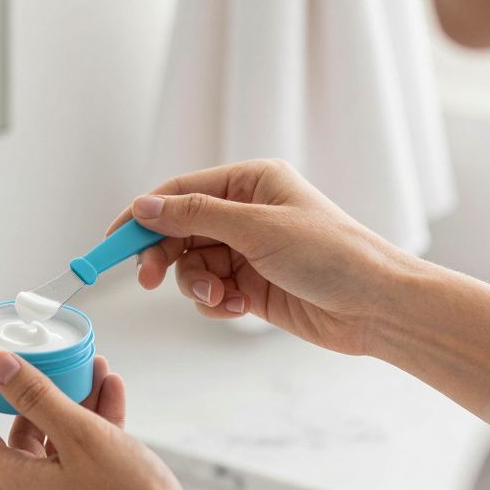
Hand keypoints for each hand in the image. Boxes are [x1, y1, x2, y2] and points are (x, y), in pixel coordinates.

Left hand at [0, 353, 268, 489]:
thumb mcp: (80, 434)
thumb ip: (35, 395)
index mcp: (13, 486)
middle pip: (18, 438)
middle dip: (38, 394)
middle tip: (49, 362)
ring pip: (53, 449)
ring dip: (72, 408)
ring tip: (97, 372)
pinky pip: (76, 467)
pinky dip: (90, 434)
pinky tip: (112, 398)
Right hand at [107, 159, 412, 355]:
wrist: (376, 306)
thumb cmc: (331, 255)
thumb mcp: (257, 228)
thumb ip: (196, 216)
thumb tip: (144, 205)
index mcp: (250, 182)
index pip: (179, 191)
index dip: (142, 215)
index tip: (112, 241)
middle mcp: (246, 213)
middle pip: (178, 230)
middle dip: (165, 256)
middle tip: (149, 279)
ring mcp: (248, 251)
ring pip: (192, 265)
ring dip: (197, 285)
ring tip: (222, 297)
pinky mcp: (251, 286)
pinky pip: (210, 292)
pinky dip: (216, 303)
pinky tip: (240, 307)